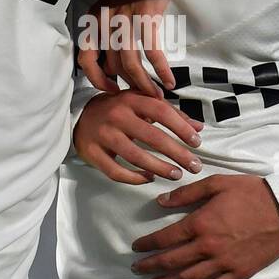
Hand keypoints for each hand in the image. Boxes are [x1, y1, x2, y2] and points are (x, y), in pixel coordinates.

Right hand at [73, 91, 203, 185]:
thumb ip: (170, 114)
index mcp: (131, 100)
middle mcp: (116, 116)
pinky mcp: (92, 153)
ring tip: (177, 174)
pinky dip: (134, 178)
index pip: (161, 112)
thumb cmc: (117, 110)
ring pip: (135, 156)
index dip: (181, 127)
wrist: (80, 117)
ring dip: (160, 168)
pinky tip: (149, 179)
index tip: (197, 142)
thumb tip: (198, 128)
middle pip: (152, 137)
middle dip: (177, 153)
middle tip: (194, 165)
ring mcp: (103, 135)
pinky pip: (116, 171)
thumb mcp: (141, 104)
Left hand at [77, 0, 179, 97]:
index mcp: (94, 19)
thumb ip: (110, 34)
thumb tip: (114, 68)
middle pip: (113, 65)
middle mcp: (105, 19)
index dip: (97, 79)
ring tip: (158, 94)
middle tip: (144, 96)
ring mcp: (125, 17)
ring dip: (145, 83)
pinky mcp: (147, 15)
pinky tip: (169, 80)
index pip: (86, 58)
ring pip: (131, 62)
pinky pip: (152, 51)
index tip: (112, 90)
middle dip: (130, 85)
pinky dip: (161, 69)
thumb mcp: (113, 8)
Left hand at [130, 174, 278, 278]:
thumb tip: (161, 202)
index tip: (136, 248)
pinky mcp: (239, 273)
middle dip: (151, 266)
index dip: (148, 244)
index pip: (166, 238)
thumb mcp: (217, 183)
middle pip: (172, 261)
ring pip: (189, 278)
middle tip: (137, 269)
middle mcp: (208, 246)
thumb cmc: (251, 192)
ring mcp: (224, 262)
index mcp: (201, 223)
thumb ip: (187, 194)